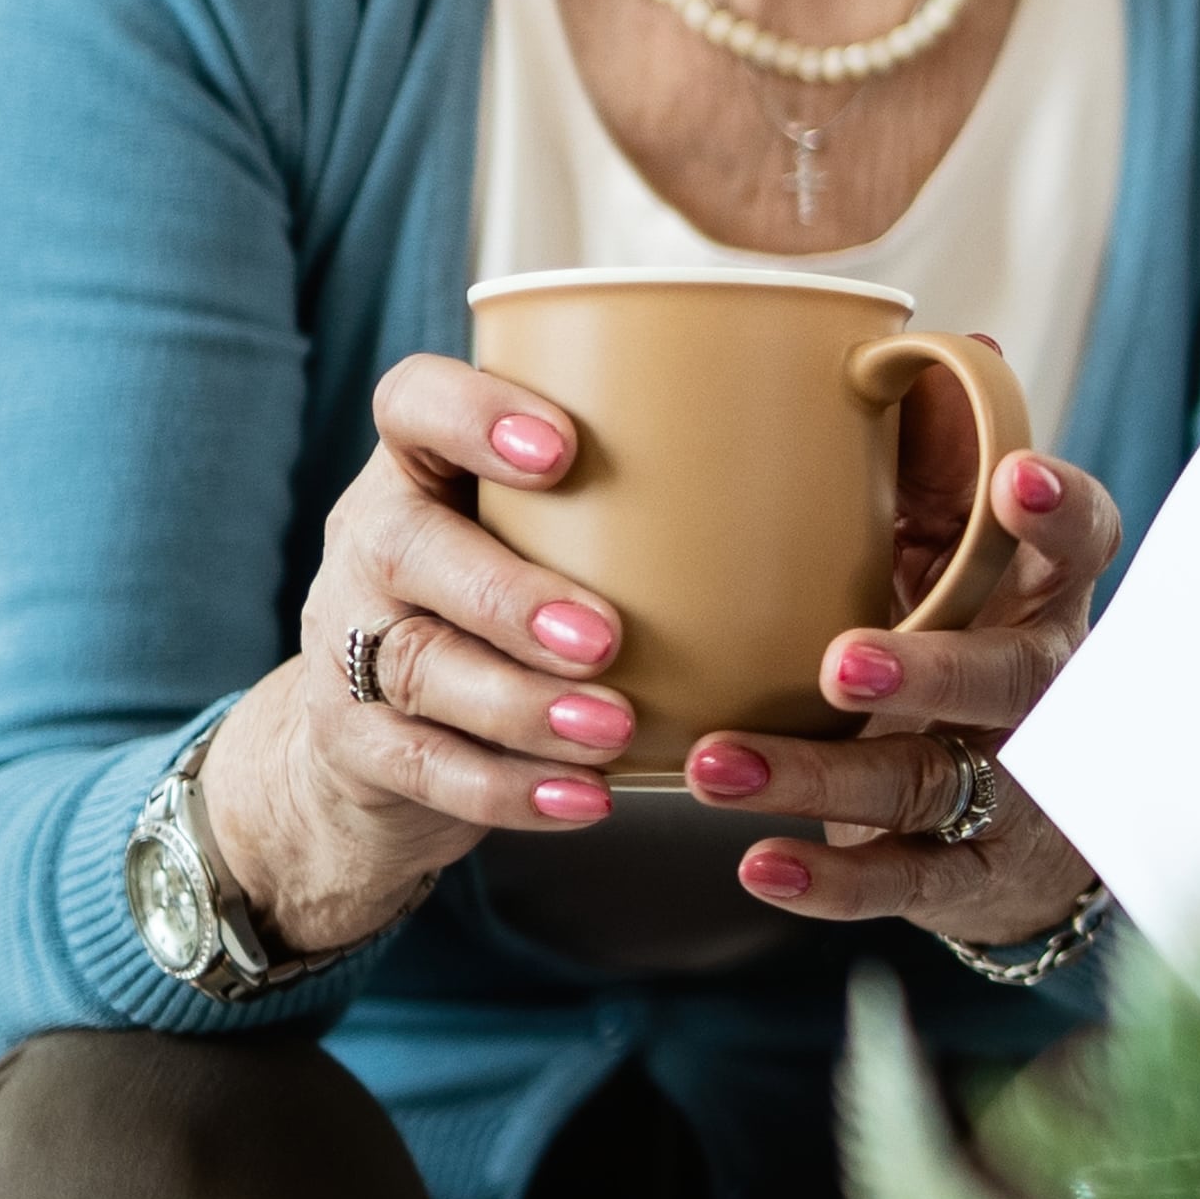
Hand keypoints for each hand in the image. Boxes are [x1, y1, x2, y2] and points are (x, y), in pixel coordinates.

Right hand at [200, 358, 647, 959]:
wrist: (392, 737)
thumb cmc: (524, 594)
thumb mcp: (557, 531)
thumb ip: (648, 487)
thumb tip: (851, 399)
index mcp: (422, 468)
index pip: (413, 403)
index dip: (473, 415)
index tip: (564, 451)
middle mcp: (371, 544)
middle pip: (408, 549)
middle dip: (510, 596)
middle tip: (607, 638)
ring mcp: (348, 646)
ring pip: (417, 667)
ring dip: (522, 704)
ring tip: (611, 729)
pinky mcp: (355, 743)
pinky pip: (423, 766)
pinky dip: (508, 789)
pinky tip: (586, 798)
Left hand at [689, 425, 1120, 947]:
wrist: (1026, 833)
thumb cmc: (967, 654)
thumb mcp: (961, 567)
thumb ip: (943, 474)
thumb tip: (945, 346)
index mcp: (1042, 600)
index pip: (1083, 547)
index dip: (1059, 515)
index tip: (1015, 477)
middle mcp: (1040, 693)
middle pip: (1009, 679)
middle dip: (931, 671)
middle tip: (840, 662)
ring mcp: (1013, 792)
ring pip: (930, 782)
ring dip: (822, 777)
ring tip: (715, 765)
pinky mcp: (968, 877)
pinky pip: (903, 881)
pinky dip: (830, 880)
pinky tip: (758, 866)